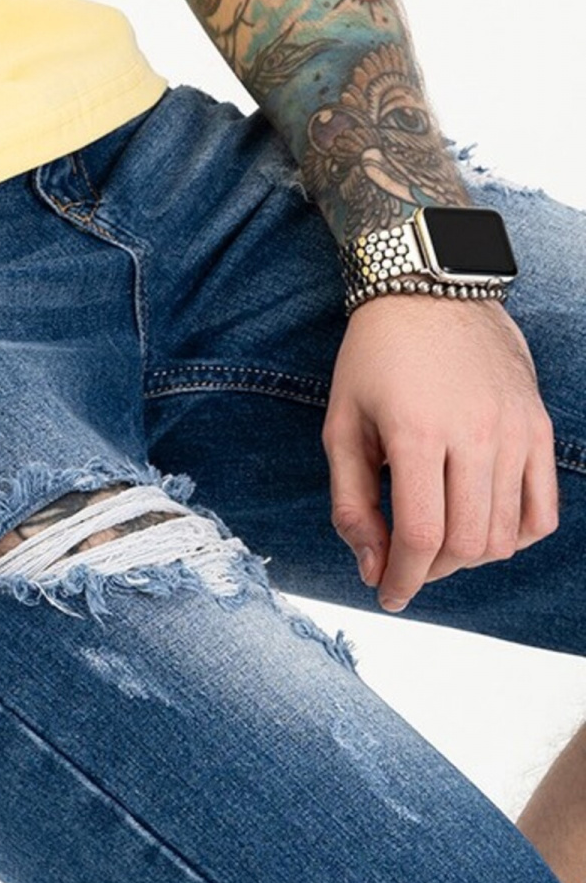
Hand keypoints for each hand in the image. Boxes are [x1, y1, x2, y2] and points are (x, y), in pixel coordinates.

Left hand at [324, 292, 558, 614]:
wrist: (430, 290)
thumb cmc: (375, 356)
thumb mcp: (341, 421)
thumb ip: (350, 499)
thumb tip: (370, 565)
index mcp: (416, 432)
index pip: (422, 536)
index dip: (403, 578)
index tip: (387, 593)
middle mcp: (474, 435)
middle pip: (467, 544)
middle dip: (432, 571)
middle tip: (407, 565)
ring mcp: (515, 433)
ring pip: (505, 536)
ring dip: (469, 557)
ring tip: (438, 542)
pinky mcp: (539, 430)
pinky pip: (542, 511)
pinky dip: (515, 537)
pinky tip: (482, 527)